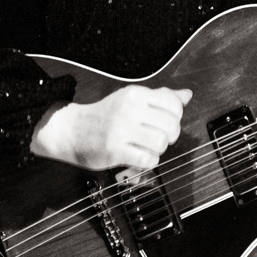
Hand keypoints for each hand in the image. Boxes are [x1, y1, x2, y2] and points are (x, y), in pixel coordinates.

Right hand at [31, 85, 192, 171]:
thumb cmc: (106, 116)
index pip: (174, 104)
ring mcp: (121, 130)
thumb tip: (186, 95)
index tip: (166, 121)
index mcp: (136, 94)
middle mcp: (129, 109)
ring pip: (162, 143)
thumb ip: (160, 97)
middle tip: (159, 138)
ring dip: (158, 149)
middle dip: (170, 136)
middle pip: (172, 126)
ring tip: (146, 147)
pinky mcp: (114, 150)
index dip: (176, 117)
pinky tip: (139, 156)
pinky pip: (148, 159)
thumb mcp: (133, 99)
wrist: (71, 130)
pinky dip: (148, 161)